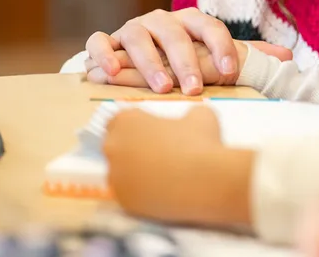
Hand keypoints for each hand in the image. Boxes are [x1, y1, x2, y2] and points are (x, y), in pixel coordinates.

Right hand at [84, 7, 291, 94]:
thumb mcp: (212, 55)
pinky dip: (104, 54)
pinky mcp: (106, 41)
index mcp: (190, 22)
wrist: (133, 59)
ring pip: (138, 36)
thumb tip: (288, 57)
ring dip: (148, 62)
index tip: (230, 72)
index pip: (210, 27)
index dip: (221, 47)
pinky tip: (113, 72)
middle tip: (193, 88)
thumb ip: (247, 56)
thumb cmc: (180, 59)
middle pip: (174, 33)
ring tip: (160, 86)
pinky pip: (99, 41)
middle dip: (185, 60)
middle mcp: (161, 21)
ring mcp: (132, 29)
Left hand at [103, 106, 254, 227]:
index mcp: (127, 120)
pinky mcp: (123, 201)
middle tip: (157, 155)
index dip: (136, 127)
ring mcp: (115, 177)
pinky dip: (142, 194)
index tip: (152, 134)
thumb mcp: (200, 116)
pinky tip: (163, 193)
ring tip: (163, 177)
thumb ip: (186, 117)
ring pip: (121, 174)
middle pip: (116, 147)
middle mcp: (113, 147)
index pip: (119, 121)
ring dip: (135, 174)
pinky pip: (129, 195)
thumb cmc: (201, 141)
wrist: (205, 181)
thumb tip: (188, 123)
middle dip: (131, 150)